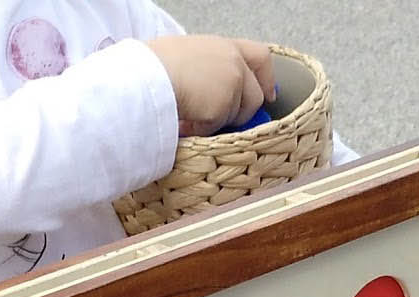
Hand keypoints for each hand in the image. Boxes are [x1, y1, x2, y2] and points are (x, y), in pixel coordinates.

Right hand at [146, 35, 274, 135]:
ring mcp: (232, 84)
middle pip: (255, 95)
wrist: (149, 75)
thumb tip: (211, 88)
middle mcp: (234, 62)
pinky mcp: (224, 106)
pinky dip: (202, 129)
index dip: (267, 78)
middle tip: (228, 122)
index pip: (261, 56)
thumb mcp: (189, 54)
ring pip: (236, 115)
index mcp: (225, 46)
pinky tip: (186, 122)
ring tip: (191, 116)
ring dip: (216, 121)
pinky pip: (218, 126)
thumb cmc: (156, 64)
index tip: (268, 94)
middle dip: (242, 112)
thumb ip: (209, 67)